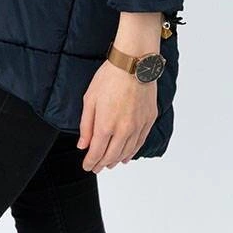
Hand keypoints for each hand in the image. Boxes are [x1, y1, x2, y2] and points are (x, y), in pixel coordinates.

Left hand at [77, 57, 158, 171]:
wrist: (134, 64)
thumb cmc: (110, 77)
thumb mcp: (90, 100)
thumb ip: (86, 126)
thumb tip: (83, 145)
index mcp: (105, 125)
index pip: (96, 153)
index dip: (91, 162)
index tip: (87, 166)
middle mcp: (123, 130)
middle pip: (112, 156)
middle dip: (102, 164)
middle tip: (96, 168)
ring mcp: (138, 126)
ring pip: (127, 152)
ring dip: (116, 160)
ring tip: (110, 164)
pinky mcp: (148, 120)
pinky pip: (140, 142)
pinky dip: (132, 152)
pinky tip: (127, 156)